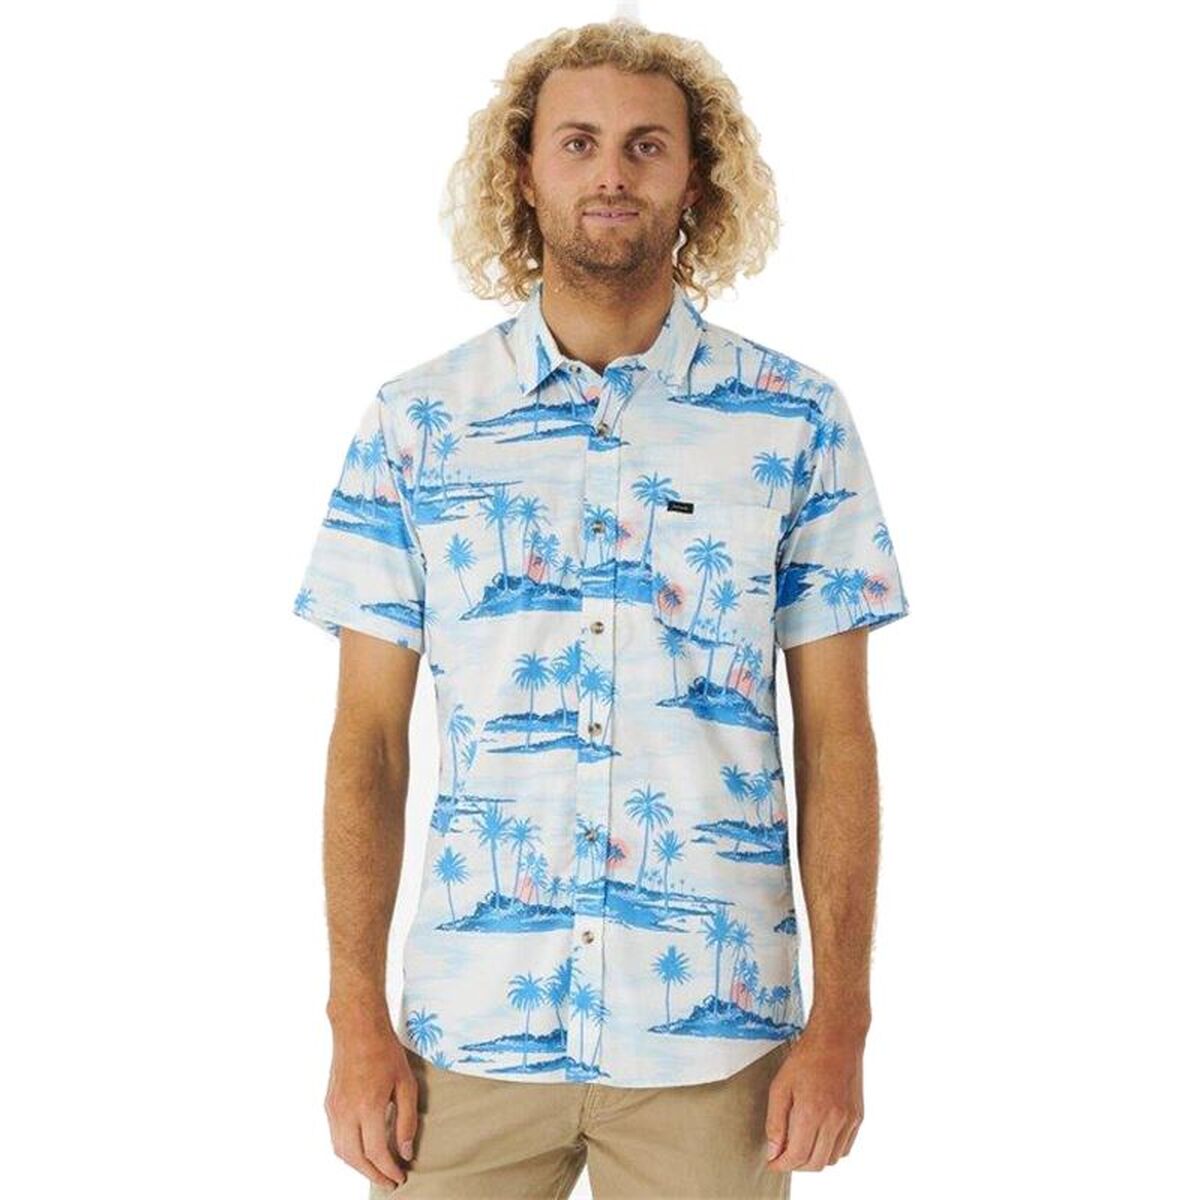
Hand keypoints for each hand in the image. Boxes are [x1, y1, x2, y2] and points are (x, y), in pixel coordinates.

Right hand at [325, 1020, 417, 1187]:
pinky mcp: (329, 1104)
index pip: (377, 1152)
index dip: (389, 1170)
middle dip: (373, 1175)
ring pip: (341, 1152)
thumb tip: (405, 1151)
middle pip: (355, 1159)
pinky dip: (348, 1151)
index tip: (400, 1176)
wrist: (357, 1028)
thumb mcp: (406, 1084)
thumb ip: (406, 1120)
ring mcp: (334, 1109)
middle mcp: (346, 1112)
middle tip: (389, 1182)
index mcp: (368, 1106)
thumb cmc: (385, 1051)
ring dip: (358, 1167)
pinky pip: (335, 1138)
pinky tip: (362, 1151)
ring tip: (377, 1171)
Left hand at [763, 1028, 864, 1171]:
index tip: (772, 1163)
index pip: (797, 1156)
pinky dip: (830, 1151)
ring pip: (831, 1159)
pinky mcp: (858, 1117)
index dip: (782, 1164)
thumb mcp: (780, 1086)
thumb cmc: (806, 1058)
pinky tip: (818, 1137)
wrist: (837, 1038)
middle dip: (796, 1165)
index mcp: (812, 1112)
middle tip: (783, 1156)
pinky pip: (844, 1148)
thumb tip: (773, 1151)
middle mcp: (834, 1120)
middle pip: (815, 1163)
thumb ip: (775, 1122)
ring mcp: (849, 1120)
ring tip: (799, 1145)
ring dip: (814, 1159)